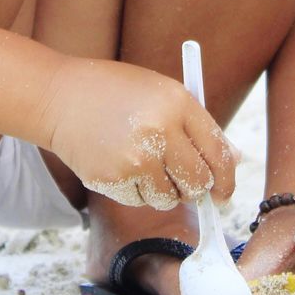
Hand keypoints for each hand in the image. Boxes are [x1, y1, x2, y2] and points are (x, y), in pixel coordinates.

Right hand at [38, 55, 237, 209]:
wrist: (60, 97)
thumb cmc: (117, 93)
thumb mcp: (162, 94)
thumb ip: (198, 127)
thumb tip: (235, 161)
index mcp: (178, 102)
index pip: (218, 153)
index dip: (226, 179)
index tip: (223, 193)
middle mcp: (160, 130)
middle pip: (198, 183)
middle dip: (195, 190)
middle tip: (184, 183)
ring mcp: (135, 157)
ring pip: (169, 198)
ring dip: (163, 190)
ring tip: (142, 162)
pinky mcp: (113, 178)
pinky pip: (141, 201)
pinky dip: (136, 190)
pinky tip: (120, 163)